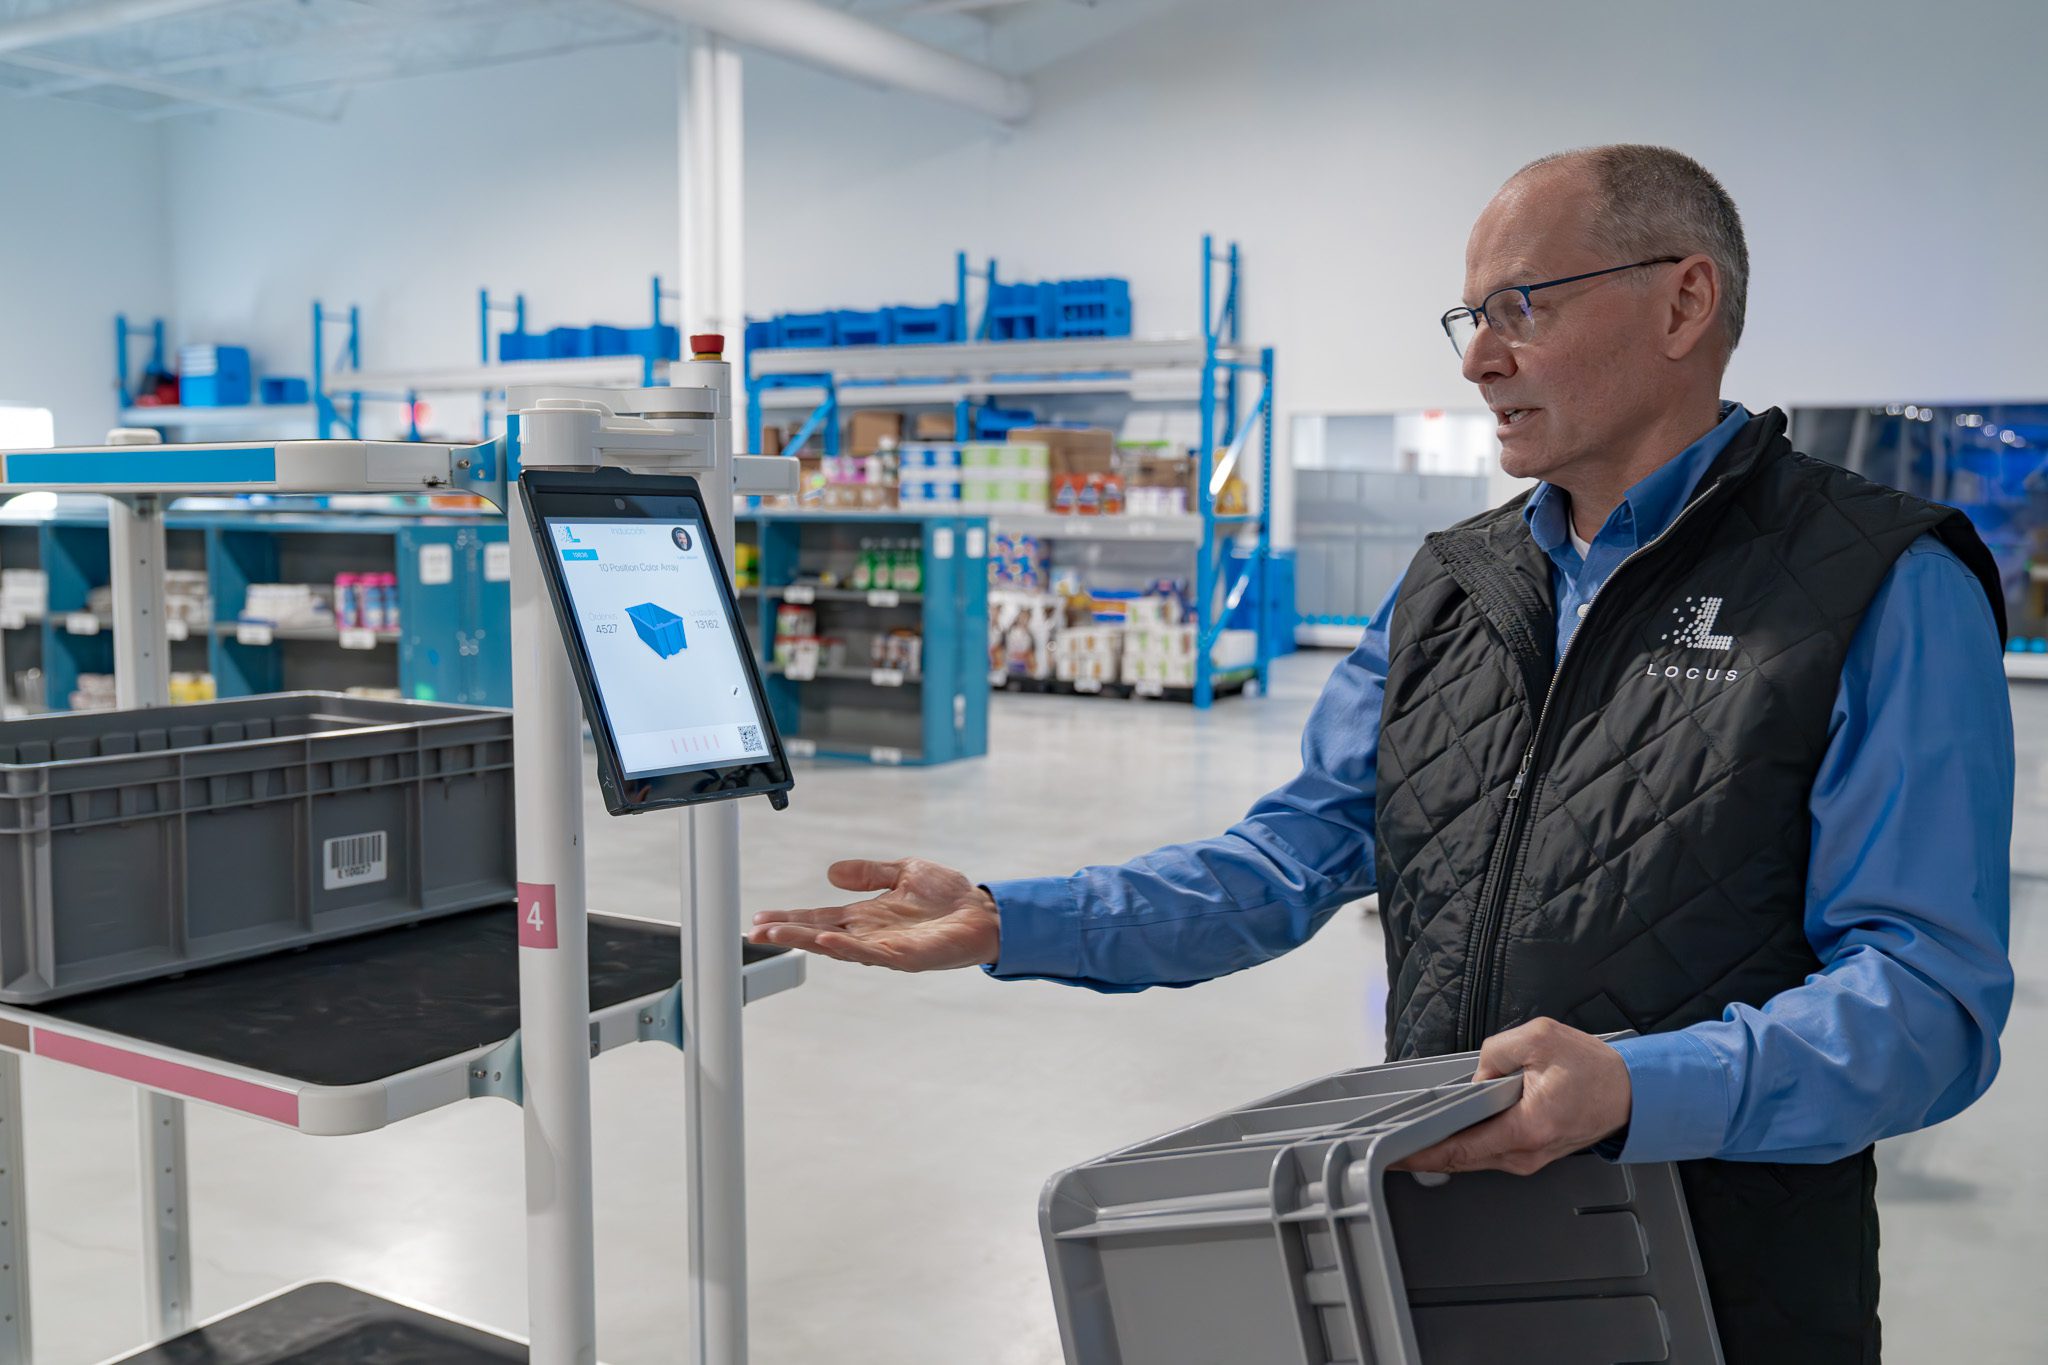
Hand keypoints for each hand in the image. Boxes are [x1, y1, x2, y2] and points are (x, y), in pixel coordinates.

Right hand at [749, 858, 1001, 971]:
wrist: (986, 913)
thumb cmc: (948, 897)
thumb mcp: (903, 871)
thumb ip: (868, 873)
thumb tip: (831, 872)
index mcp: (867, 916)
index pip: (820, 917)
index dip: (790, 918)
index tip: (760, 919)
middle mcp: (871, 934)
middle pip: (820, 934)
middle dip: (788, 932)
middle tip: (756, 932)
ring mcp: (887, 948)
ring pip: (839, 946)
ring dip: (808, 940)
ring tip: (779, 935)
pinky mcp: (908, 957)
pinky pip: (872, 953)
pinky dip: (848, 948)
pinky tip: (827, 941)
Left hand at [1394, 1018, 1631, 1175]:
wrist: (1633, 1093)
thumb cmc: (1595, 1070)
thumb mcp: (1540, 1038)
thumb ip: (1496, 1052)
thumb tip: (1473, 1073)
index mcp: (1526, 1128)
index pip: (1460, 1149)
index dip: (1420, 1154)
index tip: (1391, 1155)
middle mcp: (1525, 1152)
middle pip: (1460, 1158)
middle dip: (1421, 1151)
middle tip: (1384, 1144)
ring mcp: (1528, 1158)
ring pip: (1473, 1157)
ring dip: (1442, 1146)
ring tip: (1407, 1134)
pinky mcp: (1530, 1153)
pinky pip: (1488, 1151)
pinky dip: (1464, 1142)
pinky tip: (1445, 1130)